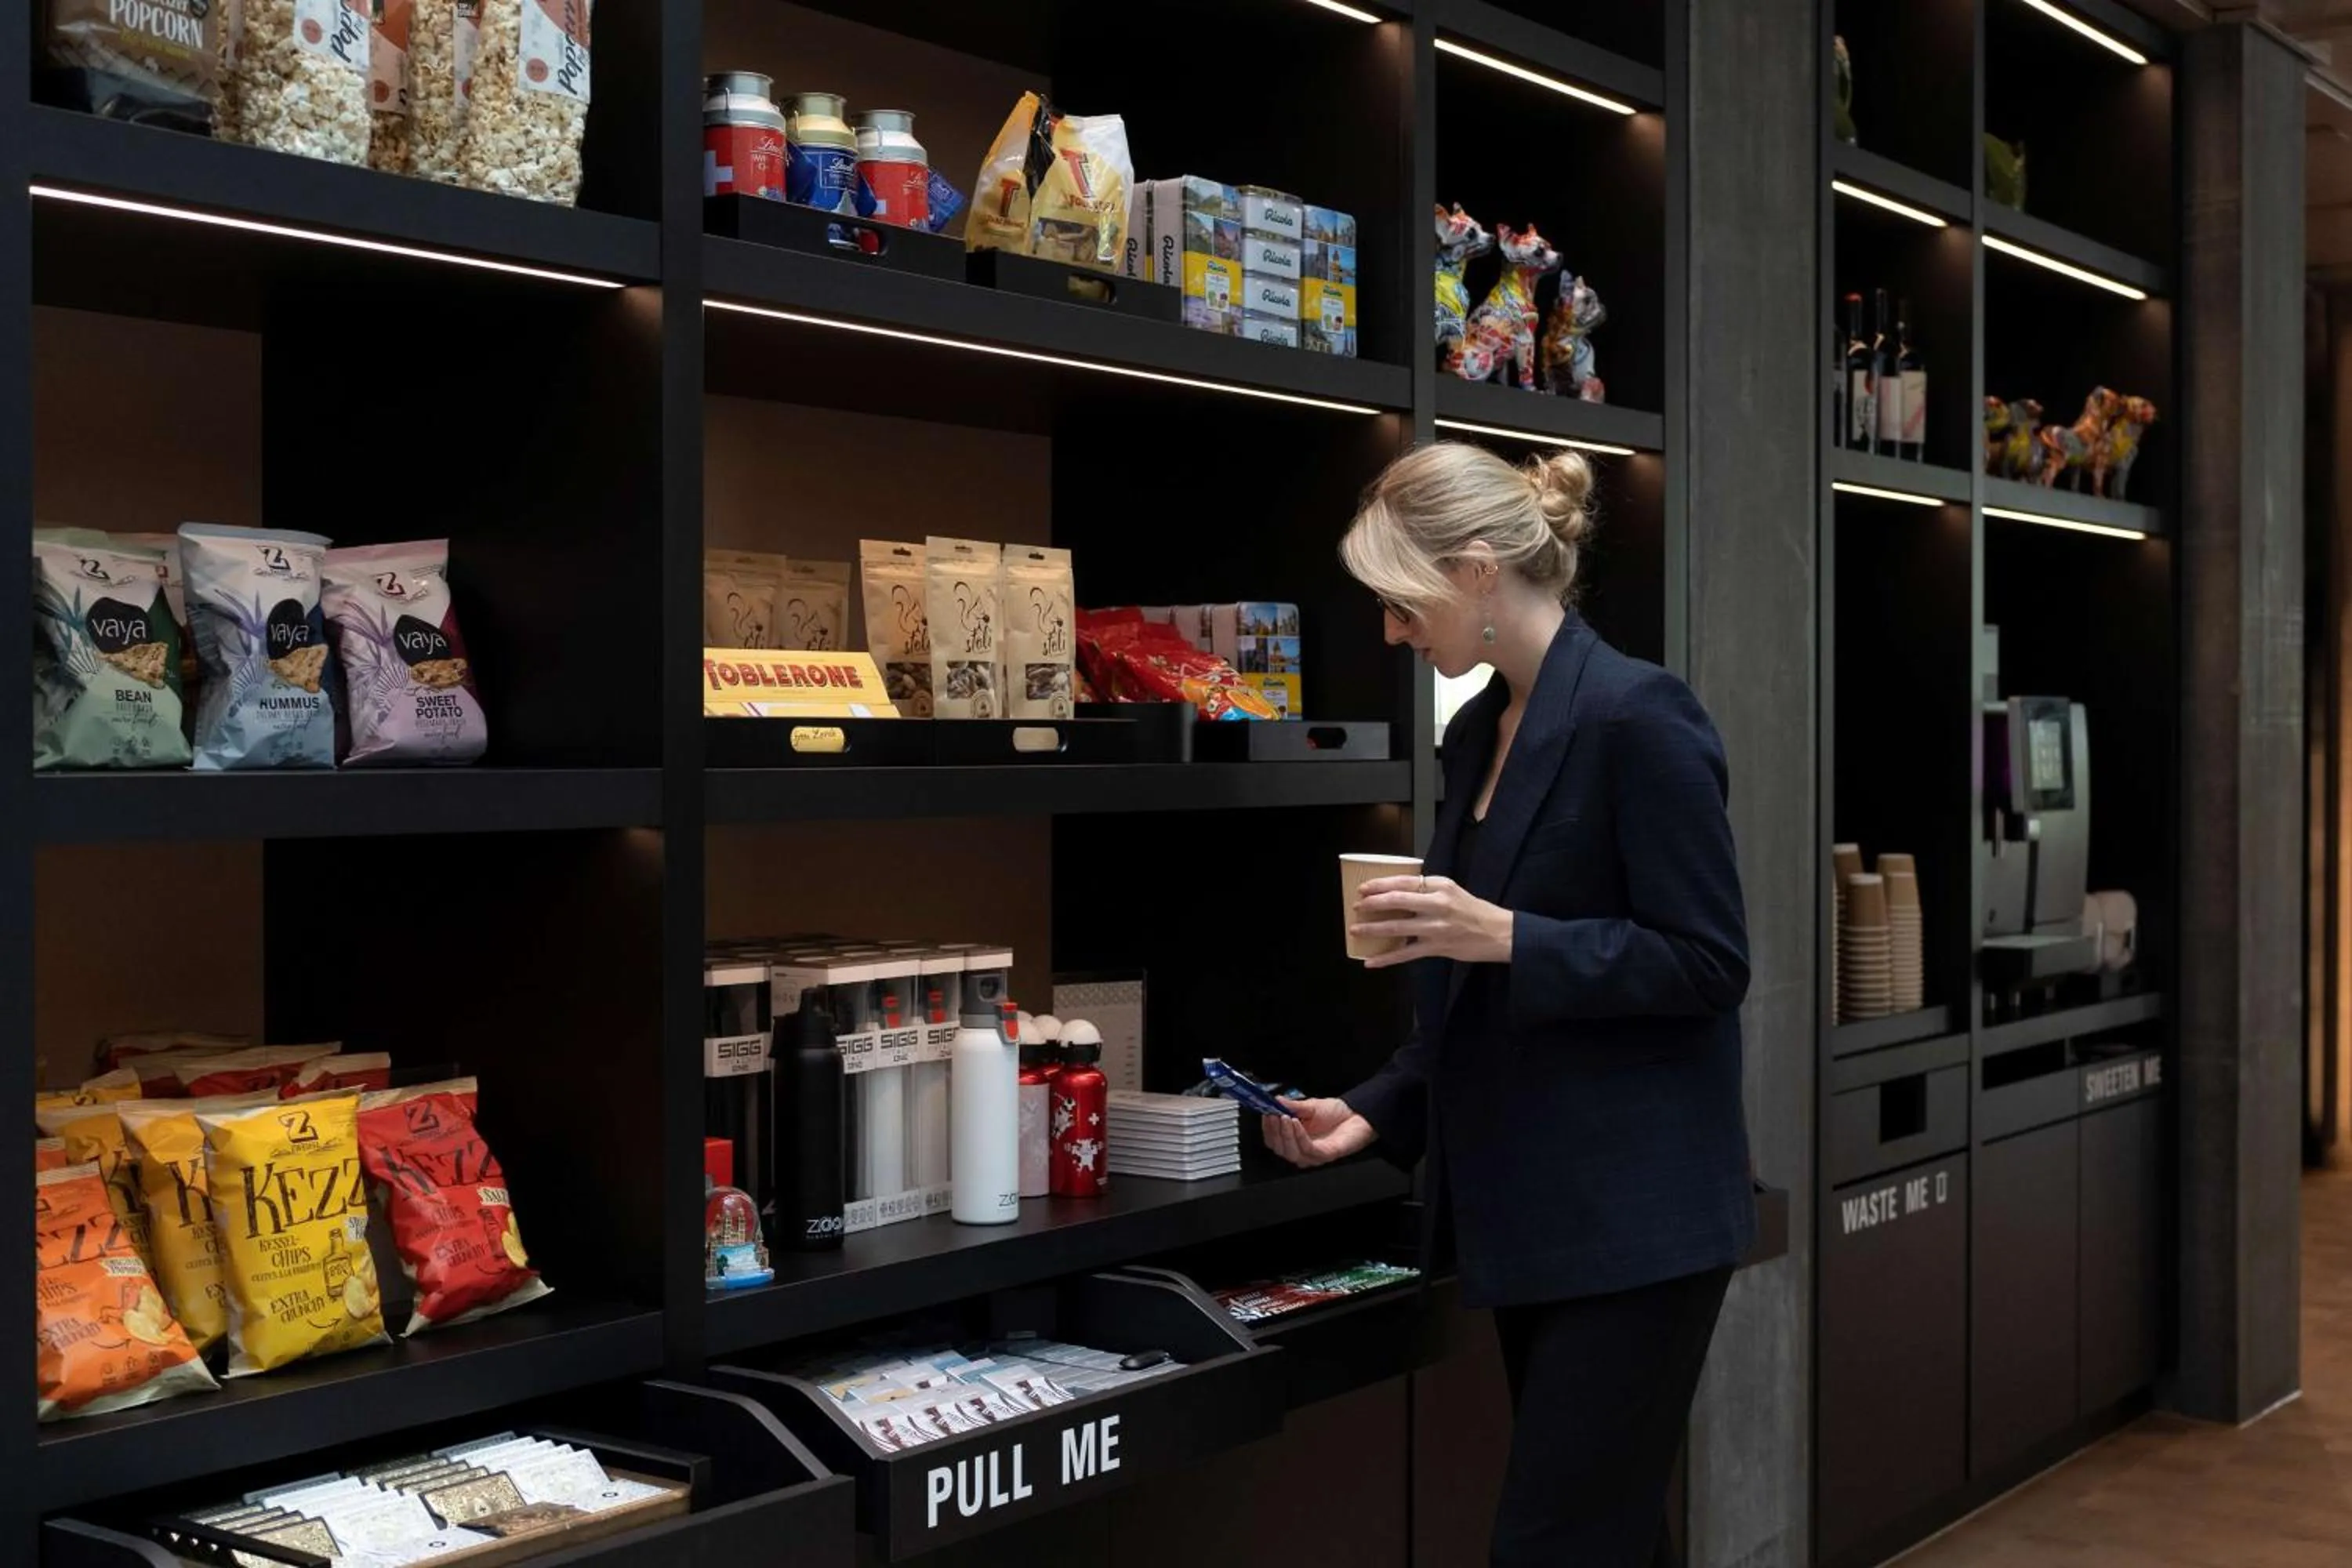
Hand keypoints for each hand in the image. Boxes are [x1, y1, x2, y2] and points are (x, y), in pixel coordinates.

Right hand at [1262, 1097, 1375, 1167]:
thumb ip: (1292, 1106)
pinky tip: (1297, 1124)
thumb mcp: (1310, 1106)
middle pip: (1279, 1148)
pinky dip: (1299, 1136)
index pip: (1273, 1140)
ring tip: (1284, 1117)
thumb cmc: (1336, 1114)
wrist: (1358, 1115)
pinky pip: (1307, 1150)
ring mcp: (1313, 1155)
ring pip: (1291, 1152)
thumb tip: (1275, 1101)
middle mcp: (1301, 1149)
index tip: (1264, 1113)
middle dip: (1273, 1131)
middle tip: (1272, 1115)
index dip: (1267, 1129)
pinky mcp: (1325, 1155)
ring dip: (1285, 1134)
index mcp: (1294, 1139)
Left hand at [1351, 874, 1514, 968]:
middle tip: (1356, 907)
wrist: (1499, 933)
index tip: (1363, 888)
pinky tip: (1370, 962)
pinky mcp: (1437, 948)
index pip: (1404, 882)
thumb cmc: (1473, 910)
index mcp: (1440, 886)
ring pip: (1397, 928)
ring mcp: (1436, 928)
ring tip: (1355, 930)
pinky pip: (1405, 954)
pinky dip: (1386, 958)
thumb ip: (1427, 889)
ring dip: (1372, 929)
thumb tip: (1396, 891)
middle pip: (1397, 902)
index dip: (1380, 885)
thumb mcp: (1452, 890)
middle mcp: (1437, 904)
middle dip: (1372, 904)